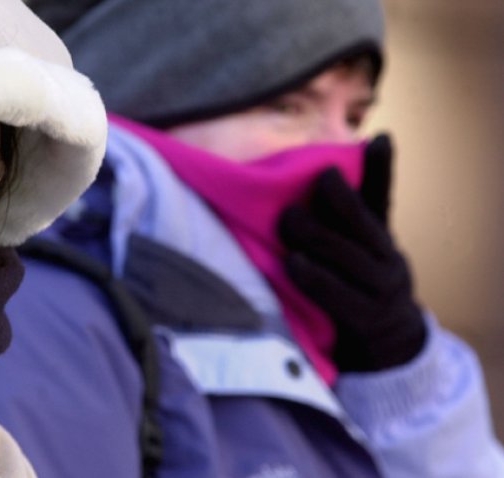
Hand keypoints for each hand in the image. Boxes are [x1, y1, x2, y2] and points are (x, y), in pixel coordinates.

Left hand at [278, 135, 425, 371]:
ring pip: (350, 260)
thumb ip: (346, 209)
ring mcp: (380, 292)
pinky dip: (316, 279)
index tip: (377, 139)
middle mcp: (387, 259)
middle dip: (338, 203)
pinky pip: (339, 297)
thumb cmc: (357, 280)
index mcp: (381, 236)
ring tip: (289, 220)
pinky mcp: (365, 321)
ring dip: (318, 238)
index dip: (381, 168)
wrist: (386, 345)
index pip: (382, 196)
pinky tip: (294, 264)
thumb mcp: (356, 245)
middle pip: (364, 226)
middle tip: (307, 184)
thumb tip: (339, 162)